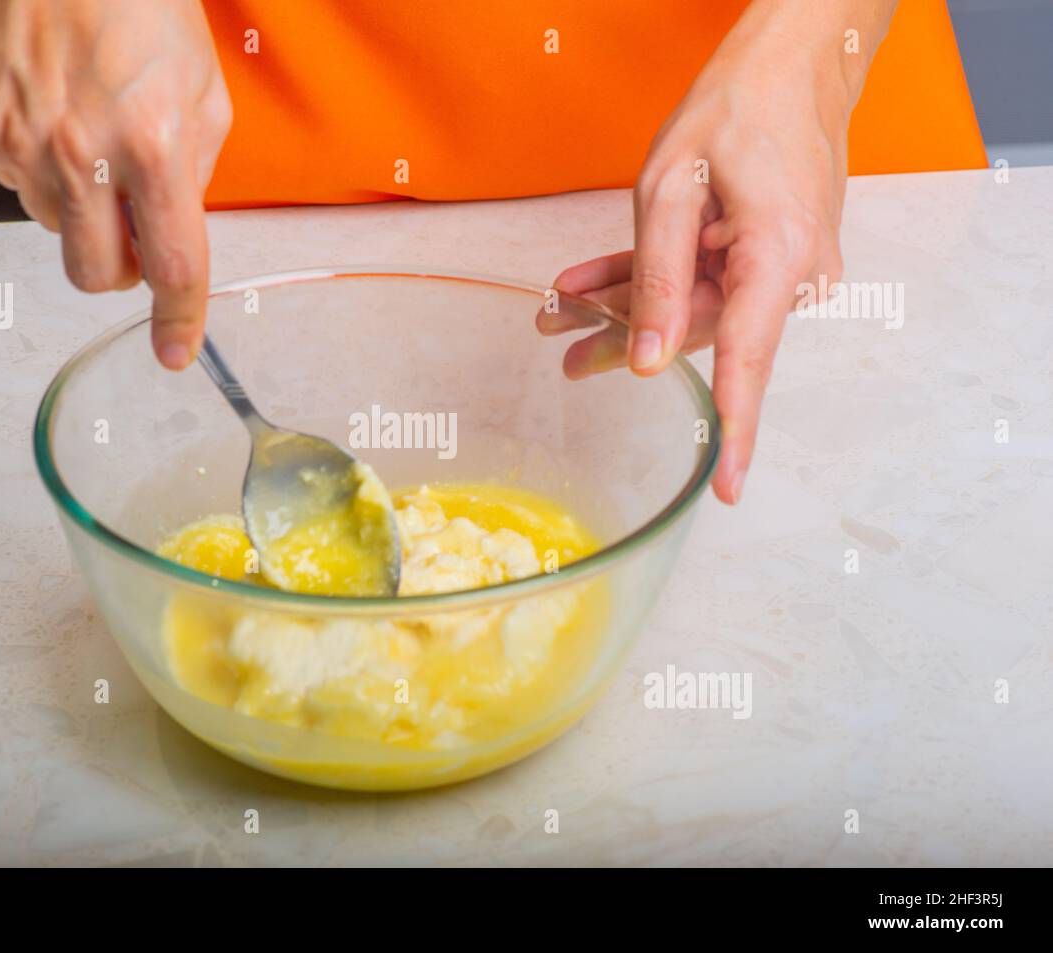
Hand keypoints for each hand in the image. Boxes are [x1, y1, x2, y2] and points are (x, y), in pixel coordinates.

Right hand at [0, 0, 231, 368]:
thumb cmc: (146, 14)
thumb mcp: (206, 102)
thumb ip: (195, 184)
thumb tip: (171, 241)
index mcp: (152, 146)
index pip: (170, 265)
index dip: (177, 318)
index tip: (174, 350)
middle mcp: (81, 153)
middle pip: (96, 274)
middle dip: (122, 267)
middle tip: (134, 227)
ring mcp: (22, 144)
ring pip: (56, 233)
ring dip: (82, 212)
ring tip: (94, 145)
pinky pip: (16, 192)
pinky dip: (42, 175)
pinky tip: (57, 126)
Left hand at [543, 0, 891, 503]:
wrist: (790, 62)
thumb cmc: (738, 110)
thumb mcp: (672, 192)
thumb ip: (656, 280)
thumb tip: (649, 360)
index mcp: (778, 259)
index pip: (749, 362)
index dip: (733, 430)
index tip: (726, 487)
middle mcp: (793, 273)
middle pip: (703, 334)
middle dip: (625, 344)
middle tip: (564, 354)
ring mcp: (784, 264)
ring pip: (694, 306)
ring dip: (627, 308)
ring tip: (561, 315)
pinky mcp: (766, 250)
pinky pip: (703, 277)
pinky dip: (650, 279)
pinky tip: (590, 283)